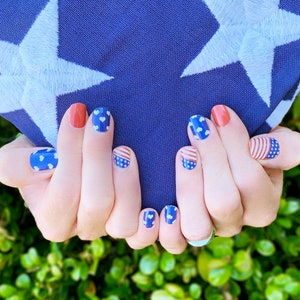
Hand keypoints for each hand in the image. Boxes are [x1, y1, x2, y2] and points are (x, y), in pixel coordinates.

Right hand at [0, 103, 141, 241]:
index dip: (72, 151)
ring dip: (127, 182)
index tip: (78, 113)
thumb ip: (18, 165)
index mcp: (53, 219)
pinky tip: (154, 194)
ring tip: (125, 150)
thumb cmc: (48, 158)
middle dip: (99, 157)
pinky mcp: (133, 225)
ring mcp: (110, 228)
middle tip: (103, 121)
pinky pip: (144, 235)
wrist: (74, 162)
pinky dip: (151, 221)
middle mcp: (84, 228)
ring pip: (122, 220)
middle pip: (97, 202)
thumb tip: (47, 161)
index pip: (65, 191)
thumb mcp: (19, 159)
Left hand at [126, 105, 299, 253]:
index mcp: (261, 205)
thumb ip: (283, 148)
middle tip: (198, 126)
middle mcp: (233, 223)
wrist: (212, 155)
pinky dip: (165, 226)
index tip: (220, 113)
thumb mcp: (271, 143)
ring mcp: (206, 230)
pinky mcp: (179, 234)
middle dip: (210, 158)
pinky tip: (160, 199)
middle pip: (223, 202)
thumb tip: (260, 148)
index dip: (235, 146)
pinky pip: (173, 242)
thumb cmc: (240, 148)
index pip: (250, 182)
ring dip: (187, 186)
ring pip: (197, 226)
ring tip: (184, 152)